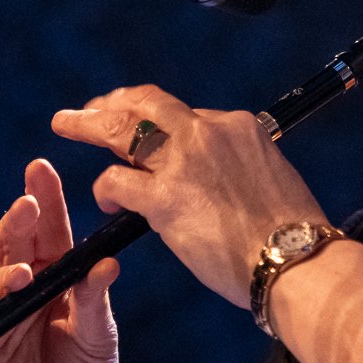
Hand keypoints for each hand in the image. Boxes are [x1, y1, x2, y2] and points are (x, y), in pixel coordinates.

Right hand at [0, 158, 124, 362]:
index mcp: (54, 279)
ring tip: (25, 272)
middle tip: (29, 201)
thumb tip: (104, 263)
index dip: (44, 201)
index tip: (41, 169)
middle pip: (13, 245)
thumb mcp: (100, 338)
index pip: (47, 231)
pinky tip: (0, 302)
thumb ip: (96, 301)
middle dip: (19, 220)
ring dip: (5, 270)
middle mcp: (20, 291)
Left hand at [51, 85, 328, 308]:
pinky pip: (117, 180)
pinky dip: (105, 188)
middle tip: (93, 107)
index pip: (187, 115)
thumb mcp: (271, 181)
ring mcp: (183, 162)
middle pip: (149, 103)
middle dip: (116, 101)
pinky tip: (104, 200)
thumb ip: (237, 170)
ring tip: (66, 123)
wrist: (297, 261)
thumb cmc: (291, 236)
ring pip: (122, 128)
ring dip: (89, 123)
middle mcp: (208, 133)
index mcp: (239, 127)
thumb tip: (217, 183)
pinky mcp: (165, 197)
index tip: (148, 132)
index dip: (163, 125)